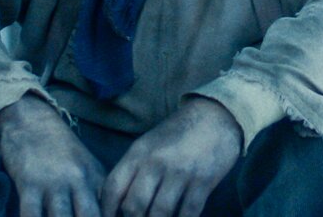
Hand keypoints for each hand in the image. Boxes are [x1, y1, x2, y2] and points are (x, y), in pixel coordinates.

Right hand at [0, 95, 105, 216]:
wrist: (32, 120)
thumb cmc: (61, 151)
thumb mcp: (87, 168)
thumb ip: (98, 195)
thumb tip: (114, 213)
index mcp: (96, 179)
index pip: (110, 211)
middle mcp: (79, 181)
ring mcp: (54, 182)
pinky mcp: (29, 183)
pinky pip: (31, 215)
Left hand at [101, 98, 241, 216]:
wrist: (215, 116)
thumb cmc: (177, 134)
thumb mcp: (148, 145)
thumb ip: (131, 170)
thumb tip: (112, 200)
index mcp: (138, 153)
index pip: (113, 187)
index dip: (107, 210)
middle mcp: (156, 163)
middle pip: (134, 206)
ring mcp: (180, 172)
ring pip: (160, 213)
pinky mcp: (203, 181)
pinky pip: (188, 212)